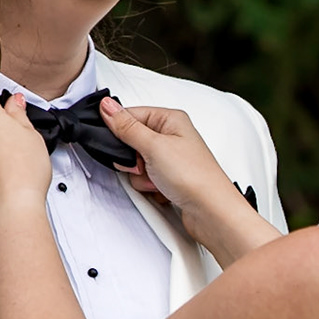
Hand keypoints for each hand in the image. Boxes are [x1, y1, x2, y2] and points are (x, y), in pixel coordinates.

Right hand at [99, 98, 282, 265]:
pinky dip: (148, 186)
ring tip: (156, 180)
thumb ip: (127, 126)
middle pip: (131, 141)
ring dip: (140, 175)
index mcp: (170, 119)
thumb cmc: (194, 176)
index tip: (119, 144)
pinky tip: (160, 190)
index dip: (120, 131)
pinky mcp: (168, 178)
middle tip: (143, 164)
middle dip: (132, 158)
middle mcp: (171, 137)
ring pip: (135, 163)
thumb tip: (108, 106)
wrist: (211, 212)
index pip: (131, 115)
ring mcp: (169, 159)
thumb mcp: (154, 146)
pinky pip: (144, 178)